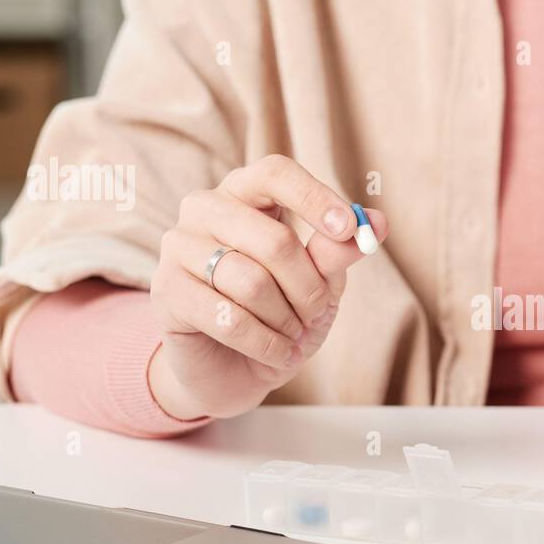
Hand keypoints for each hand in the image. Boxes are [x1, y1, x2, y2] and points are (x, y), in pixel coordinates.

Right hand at [148, 155, 387, 419]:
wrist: (234, 370)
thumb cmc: (279, 315)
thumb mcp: (319, 283)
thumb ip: (337, 252)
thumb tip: (377, 221)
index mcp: (245, 193)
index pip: (275, 173)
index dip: (314, 198)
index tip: (349, 227)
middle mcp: (205, 208)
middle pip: (274, 239)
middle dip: (309, 287)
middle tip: (317, 313)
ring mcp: (178, 246)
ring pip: (252, 282)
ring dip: (286, 320)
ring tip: (292, 335)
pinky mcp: (166, 291)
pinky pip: (229, 317)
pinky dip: (265, 343)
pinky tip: (277, 352)